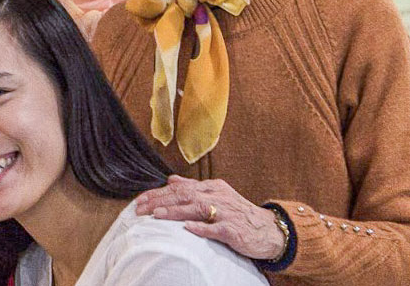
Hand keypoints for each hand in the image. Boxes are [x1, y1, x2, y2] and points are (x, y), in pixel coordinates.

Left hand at [133, 179, 287, 263]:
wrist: (270, 230)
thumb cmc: (239, 213)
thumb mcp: (217, 195)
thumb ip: (194, 187)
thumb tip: (170, 179)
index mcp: (212, 188)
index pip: (179, 187)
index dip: (158, 193)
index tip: (139, 200)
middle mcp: (218, 197)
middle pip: (184, 195)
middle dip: (160, 201)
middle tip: (140, 208)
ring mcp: (226, 213)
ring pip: (198, 209)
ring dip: (176, 211)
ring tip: (157, 214)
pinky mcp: (235, 230)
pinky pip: (217, 228)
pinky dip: (203, 228)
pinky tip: (189, 228)